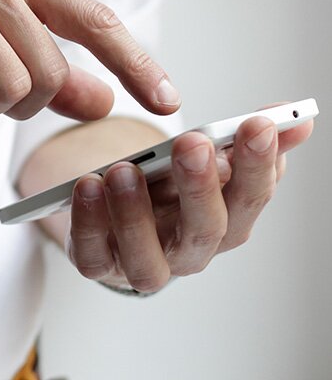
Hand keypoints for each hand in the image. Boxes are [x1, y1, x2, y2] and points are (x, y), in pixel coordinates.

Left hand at [66, 107, 313, 291]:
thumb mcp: (205, 160)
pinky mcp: (99, 265)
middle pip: (205, 230)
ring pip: (147, 257)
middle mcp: (190, 251)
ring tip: (124, 170)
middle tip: (192, 144)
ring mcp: (143, 263)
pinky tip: (87, 186)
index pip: (251, 198)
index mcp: (226, 221)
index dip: (258, 164)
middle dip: (201, 186)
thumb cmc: (168, 189)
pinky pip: (92, 256)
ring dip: (135, 213)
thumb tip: (296, 117)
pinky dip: (88, 223)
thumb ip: (245, 140)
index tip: (257, 124)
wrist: (117, 217)